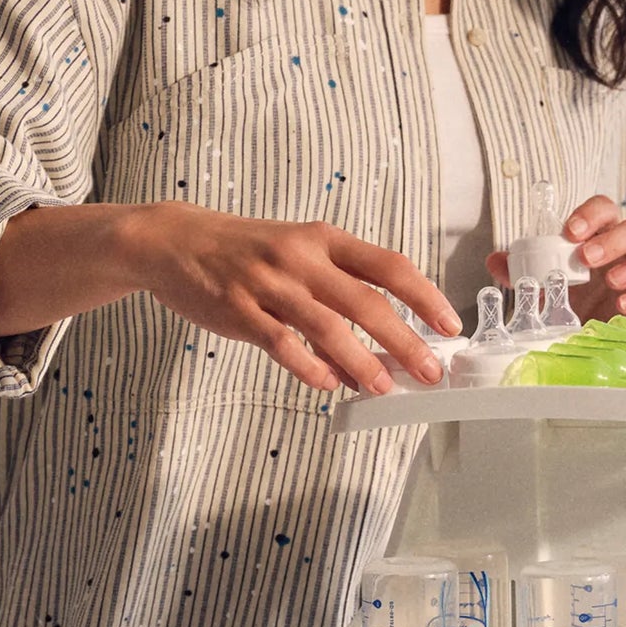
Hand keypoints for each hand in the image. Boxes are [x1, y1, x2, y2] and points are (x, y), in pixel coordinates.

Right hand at [130, 201, 459, 395]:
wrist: (176, 240)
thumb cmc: (247, 251)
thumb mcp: (299, 253)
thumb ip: (338, 291)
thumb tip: (379, 346)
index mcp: (325, 240)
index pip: (389, 265)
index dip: (424, 296)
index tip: (449, 324)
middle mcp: (302, 258)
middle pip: (366, 301)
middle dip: (405, 339)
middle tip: (430, 371)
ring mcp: (269, 283)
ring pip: (327, 326)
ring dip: (361, 360)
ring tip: (385, 386)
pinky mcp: (239, 309)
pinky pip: (281, 343)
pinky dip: (309, 367)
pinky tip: (328, 383)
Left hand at [485, 194, 625, 323]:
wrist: (598, 338)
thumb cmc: (576, 302)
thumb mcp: (546, 287)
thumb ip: (522, 272)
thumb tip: (496, 261)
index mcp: (603, 236)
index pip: (606, 209)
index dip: (591, 214)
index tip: (570, 231)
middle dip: (613, 239)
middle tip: (587, 258)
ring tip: (614, 281)